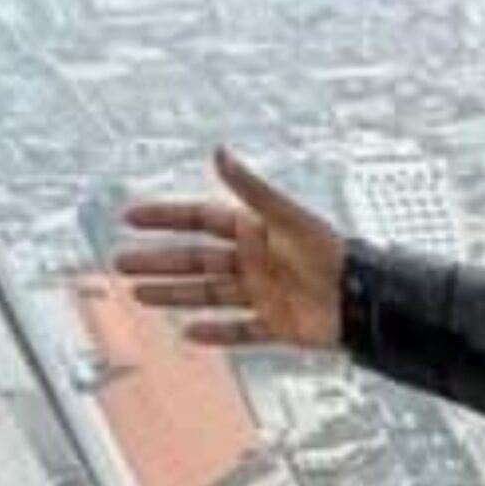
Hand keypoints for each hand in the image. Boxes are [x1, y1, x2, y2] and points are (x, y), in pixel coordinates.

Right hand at [113, 147, 345, 349]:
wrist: (363, 297)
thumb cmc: (331, 252)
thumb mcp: (287, 217)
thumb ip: (251, 188)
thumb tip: (220, 152)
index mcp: (256, 232)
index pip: (201, 220)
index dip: (167, 218)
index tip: (131, 218)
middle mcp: (256, 262)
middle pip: (197, 261)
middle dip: (159, 261)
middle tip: (121, 264)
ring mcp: (264, 294)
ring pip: (209, 294)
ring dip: (175, 294)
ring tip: (139, 295)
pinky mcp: (278, 324)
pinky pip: (240, 330)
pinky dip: (216, 333)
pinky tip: (189, 332)